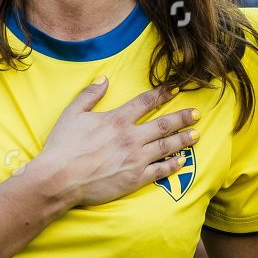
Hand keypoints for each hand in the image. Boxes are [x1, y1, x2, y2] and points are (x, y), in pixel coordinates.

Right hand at [32, 80, 198, 207]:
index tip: (175, 89)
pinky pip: (161, 170)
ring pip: (167, 146)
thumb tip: (104, 79)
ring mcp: (136, 159)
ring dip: (183, 139)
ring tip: (196, 134)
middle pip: (163, 124)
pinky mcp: (136, 179)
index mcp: (117, 120)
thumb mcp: (72, 113)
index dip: (162, 94)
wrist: (60, 178)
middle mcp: (131, 137)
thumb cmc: (63, 146)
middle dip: (182, 118)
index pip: (145, 102)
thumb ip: (89, 94)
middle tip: (197, 114)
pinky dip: (174, 165)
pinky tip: (183, 161)